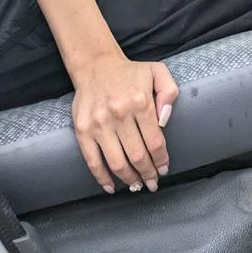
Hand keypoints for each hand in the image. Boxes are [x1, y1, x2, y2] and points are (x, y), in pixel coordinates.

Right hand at [72, 54, 178, 194]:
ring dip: (129, 179)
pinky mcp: (82, 130)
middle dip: (148, 174)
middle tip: (153, 183)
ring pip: (117, 163)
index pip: (154, 141)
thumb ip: (169, 92)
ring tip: (137, 185)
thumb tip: (164, 121)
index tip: (164, 169)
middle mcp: (119, 113)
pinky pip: (93, 161)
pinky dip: (102, 179)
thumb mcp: (157, 72)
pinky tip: (112, 187)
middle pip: (137, 155)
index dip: (161, 160)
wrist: (96, 65)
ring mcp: (99, 124)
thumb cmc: (130, 73)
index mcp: (140, 101)